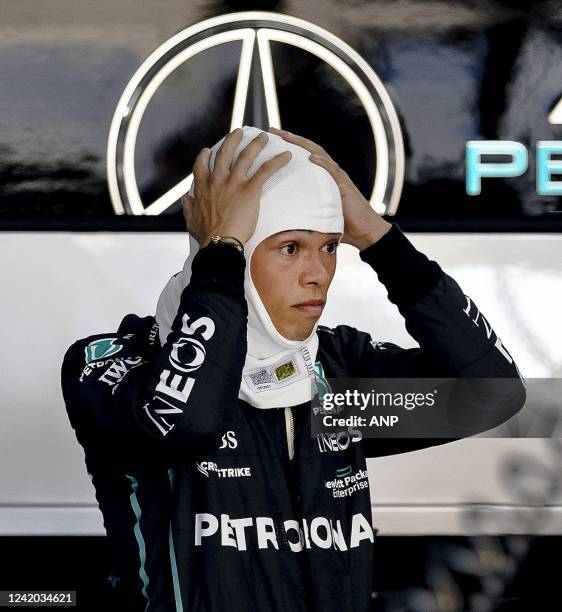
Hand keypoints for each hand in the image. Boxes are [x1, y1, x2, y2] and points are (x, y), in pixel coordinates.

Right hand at [181, 129, 291, 246]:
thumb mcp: (191, 219)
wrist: (219, 243)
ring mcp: (234, 183)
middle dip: (233, 140)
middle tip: (239, 132)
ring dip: (256, 144)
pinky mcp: (250, 190)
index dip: (205, 155)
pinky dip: (277, 162)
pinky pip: (265, 171)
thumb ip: (188, 207)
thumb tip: (184, 199)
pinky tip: (286, 156)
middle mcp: (217, 180)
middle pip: (224, 153)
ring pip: (245, 156)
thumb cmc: (206, 236)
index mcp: (203, 187)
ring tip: (263, 137)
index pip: (201, 165)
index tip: (209, 150)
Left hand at [268, 127, 390, 250]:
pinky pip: (333, 171)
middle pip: (309, 149)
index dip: (288, 146)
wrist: (364, 231)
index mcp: (323, 177)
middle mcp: (330, 172)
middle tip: (272, 130)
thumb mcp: (318, 212)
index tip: (271, 139)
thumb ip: (304, 206)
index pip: (304, 156)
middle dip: (290, 139)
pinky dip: (323, 163)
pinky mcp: (345, 186)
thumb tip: (284, 213)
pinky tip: (311, 156)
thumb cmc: (342, 224)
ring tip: (286, 137)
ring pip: (320, 155)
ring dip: (302, 145)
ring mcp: (338, 177)